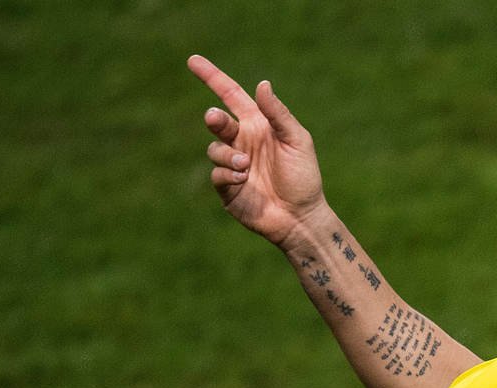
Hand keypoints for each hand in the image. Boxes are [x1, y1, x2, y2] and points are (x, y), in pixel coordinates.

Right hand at [187, 55, 326, 250]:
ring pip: (214, 149)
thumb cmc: (304, 177)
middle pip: (217, 121)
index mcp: (258, 125)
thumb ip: (279, 114)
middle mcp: (242, 141)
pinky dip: (228, 173)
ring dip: (228, 155)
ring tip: (246, 165)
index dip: (212, 78)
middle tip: (215, 119)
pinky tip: (244, 179)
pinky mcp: (227, 187)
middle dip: (214, 119)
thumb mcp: (297, 141)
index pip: (231, 95)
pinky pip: (216, 174)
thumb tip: (262, 84)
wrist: (302, 217)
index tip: (193, 61)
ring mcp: (232, 164)